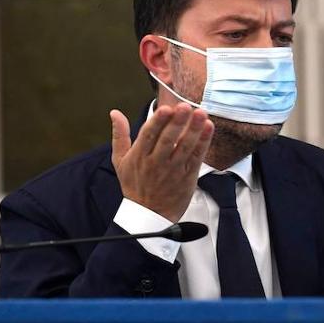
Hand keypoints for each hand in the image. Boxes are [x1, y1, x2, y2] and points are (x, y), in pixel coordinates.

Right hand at [110, 104, 213, 221]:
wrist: (149, 215)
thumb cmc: (135, 185)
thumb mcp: (120, 161)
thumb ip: (119, 135)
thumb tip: (115, 113)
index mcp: (139, 156)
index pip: (148, 135)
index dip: (157, 121)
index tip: (166, 108)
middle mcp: (157, 162)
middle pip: (168, 140)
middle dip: (177, 122)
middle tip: (185, 107)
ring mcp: (174, 170)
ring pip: (185, 147)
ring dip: (194, 130)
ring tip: (201, 114)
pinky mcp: (187, 176)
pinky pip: (196, 157)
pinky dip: (203, 142)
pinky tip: (207, 128)